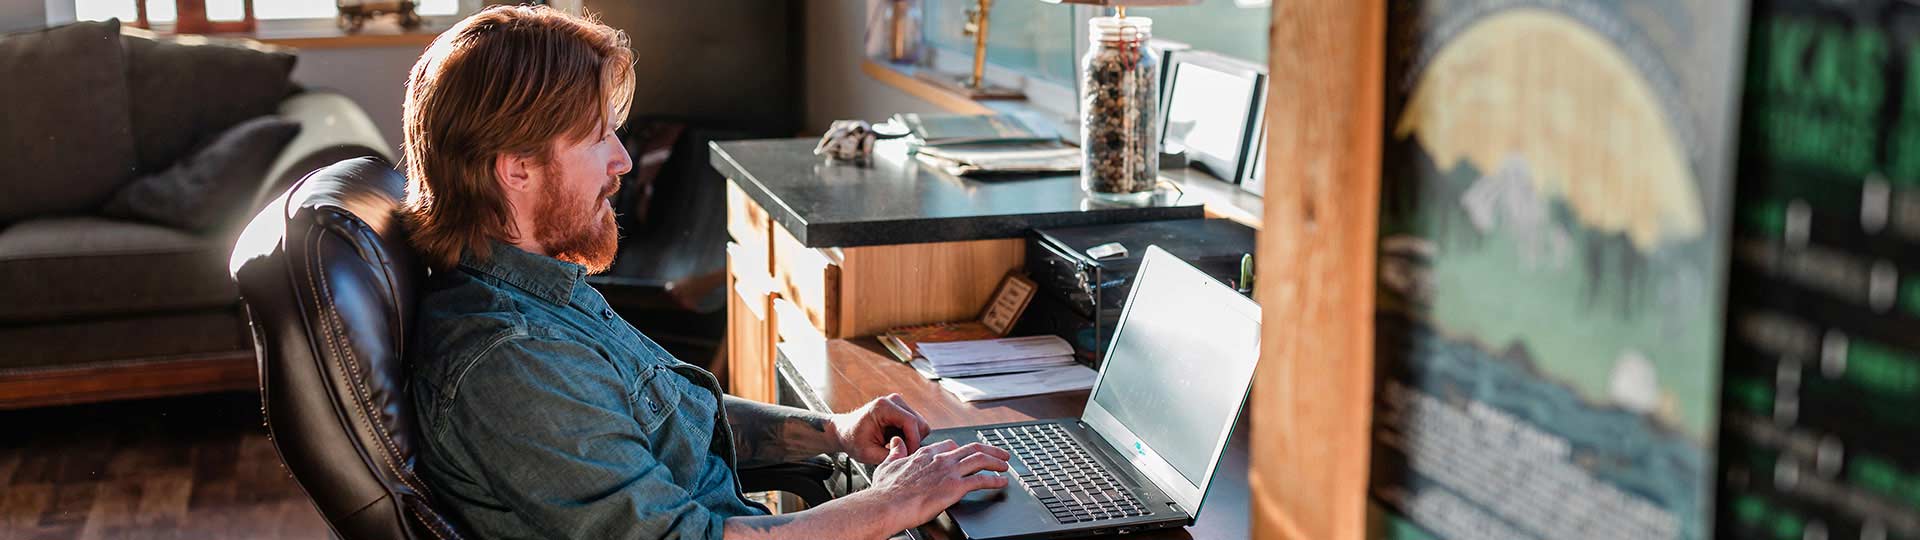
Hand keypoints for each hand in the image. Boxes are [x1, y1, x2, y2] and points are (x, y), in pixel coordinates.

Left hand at [830, 393, 930, 463]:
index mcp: (883, 407)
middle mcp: (894, 401)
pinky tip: (894, 441)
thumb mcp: (867, 453)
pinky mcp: (901, 409)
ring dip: (910, 439)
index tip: (908, 455)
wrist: (845, 431)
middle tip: (899, 453)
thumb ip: (889, 456)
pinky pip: (915, 426)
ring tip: (893, 446)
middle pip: (919, 423)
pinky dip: (908, 436)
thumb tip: (907, 456)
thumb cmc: (852, 439)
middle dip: (913, 441)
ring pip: (920, 425)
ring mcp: (899, 404)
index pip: (911, 422)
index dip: (913, 441)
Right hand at [865, 438, 1011, 531]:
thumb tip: (897, 442)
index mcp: (925, 454)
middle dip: (988, 449)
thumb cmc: (885, 491)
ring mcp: (949, 472)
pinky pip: (981, 480)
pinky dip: (995, 480)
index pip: (949, 445)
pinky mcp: (955, 487)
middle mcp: (940, 459)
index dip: (962, 448)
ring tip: (1005, 464)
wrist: (887, 504)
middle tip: (999, 453)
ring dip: (996, 461)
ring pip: (980, 460)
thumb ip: (896, 452)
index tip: (969, 452)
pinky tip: (1002, 482)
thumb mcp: (887, 464)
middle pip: (971, 448)